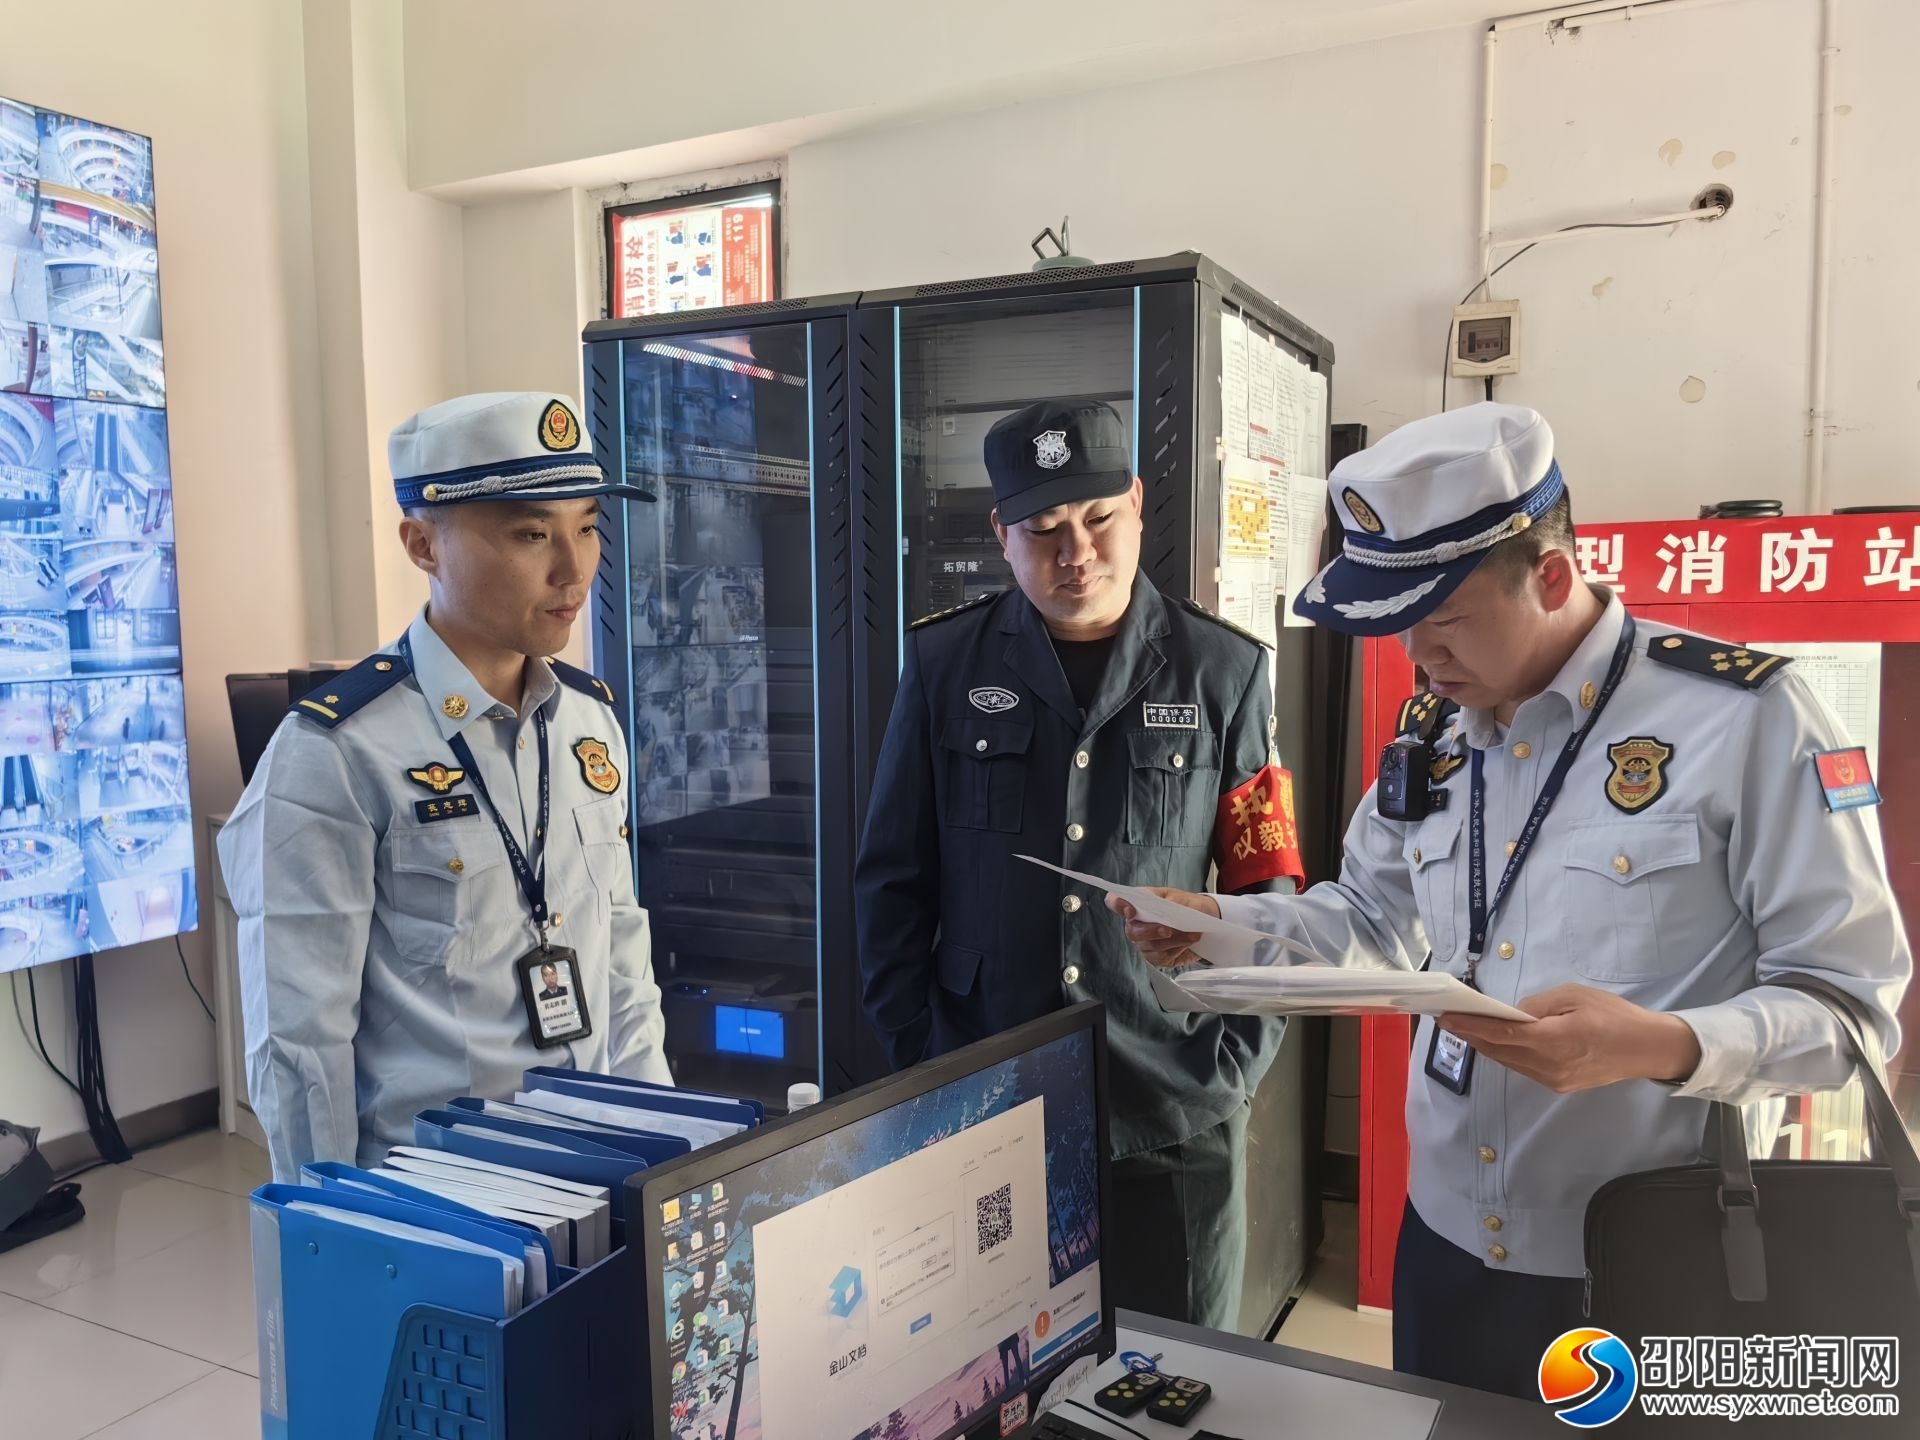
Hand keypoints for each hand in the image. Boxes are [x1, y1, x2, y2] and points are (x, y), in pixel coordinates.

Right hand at [1105, 888, 1220, 968]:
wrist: (1206, 921)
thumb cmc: (1190, 907)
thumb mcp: (1182, 897)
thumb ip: (1170, 901)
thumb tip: (1163, 909)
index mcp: (1140, 903)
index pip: (1116, 901)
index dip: (1117, 905)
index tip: (1130, 911)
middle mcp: (1137, 924)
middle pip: (1133, 931)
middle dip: (1151, 931)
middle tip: (1169, 930)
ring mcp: (1144, 942)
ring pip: (1151, 946)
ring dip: (1173, 941)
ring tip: (1192, 935)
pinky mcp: (1156, 957)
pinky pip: (1162, 957)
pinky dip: (1177, 950)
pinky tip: (1188, 944)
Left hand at [1438, 985, 1702, 1093]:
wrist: (1648, 1049)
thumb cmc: (1614, 1015)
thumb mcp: (1574, 996)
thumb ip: (1538, 1005)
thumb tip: (1513, 1013)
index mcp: (1552, 1040)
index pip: (1500, 1033)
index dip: (1470, 1026)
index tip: (1446, 1018)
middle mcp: (1548, 1066)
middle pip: (1499, 1050)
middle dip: (1472, 1035)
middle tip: (1449, 1019)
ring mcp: (1553, 1080)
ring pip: (1509, 1062)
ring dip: (1487, 1046)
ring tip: (1467, 1029)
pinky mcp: (1559, 1085)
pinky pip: (1523, 1068)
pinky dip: (1506, 1054)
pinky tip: (1497, 1042)